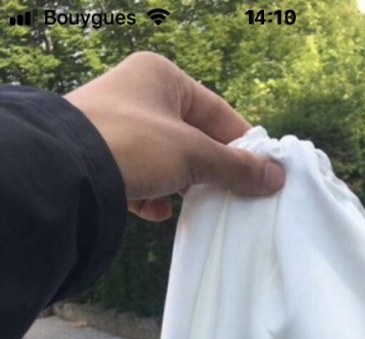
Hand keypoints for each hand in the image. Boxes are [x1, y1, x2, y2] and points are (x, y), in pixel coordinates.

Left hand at [64, 51, 284, 221]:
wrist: (65, 170)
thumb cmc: (134, 145)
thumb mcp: (193, 155)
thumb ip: (235, 167)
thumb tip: (276, 177)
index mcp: (162, 77)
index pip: (216, 111)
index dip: (241, 143)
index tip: (260, 172)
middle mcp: (137, 94)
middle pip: (191, 136)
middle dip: (209, 168)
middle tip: (232, 195)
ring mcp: (115, 126)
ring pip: (165, 158)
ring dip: (181, 185)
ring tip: (196, 206)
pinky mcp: (99, 158)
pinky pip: (138, 176)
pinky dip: (151, 196)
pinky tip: (156, 213)